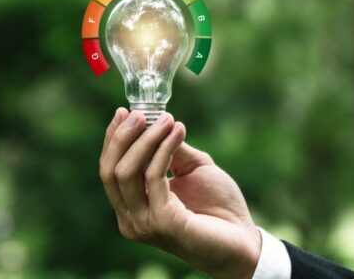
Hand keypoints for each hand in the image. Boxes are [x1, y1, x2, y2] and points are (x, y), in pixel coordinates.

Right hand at [99, 108, 261, 278]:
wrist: (244, 241)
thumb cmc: (218, 207)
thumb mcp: (190, 168)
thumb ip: (169, 150)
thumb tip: (156, 121)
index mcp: (131, 207)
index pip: (109, 170)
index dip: (112, 139)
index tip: (124, 112)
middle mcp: (131, 218)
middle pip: (110, 171)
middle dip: (122, 137)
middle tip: (141, 114)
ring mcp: (144, 223)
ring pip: (126, 172)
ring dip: (145, 140)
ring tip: (167, 120)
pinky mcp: (163, 222)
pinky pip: (153, 176)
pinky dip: (164, 149)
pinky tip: (178, 132)